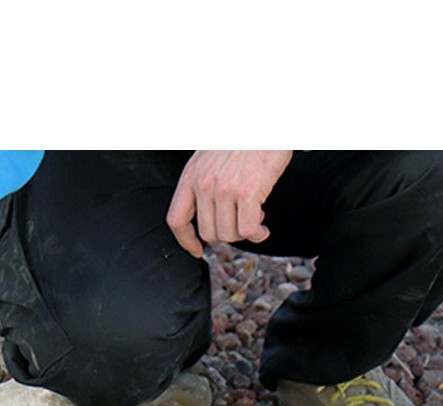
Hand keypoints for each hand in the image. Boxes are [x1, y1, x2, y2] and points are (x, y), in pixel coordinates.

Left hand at [167, 150, 292, 256]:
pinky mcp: (247, 192)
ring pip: (229, 235)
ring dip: (243, 232)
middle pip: (208, 233)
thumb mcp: (210, 157)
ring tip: (253, 216)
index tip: (196, 249)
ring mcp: (224, 189)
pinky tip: (263, 228)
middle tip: (240, 221)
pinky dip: (258, 234)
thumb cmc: (243, 138)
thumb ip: (203, 182)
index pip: (177, 220)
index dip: (186, 241)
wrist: (265, 119)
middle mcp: (204, 184)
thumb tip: (209, 214)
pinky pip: (248, 230)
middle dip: (227, 233)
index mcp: (191, 176)